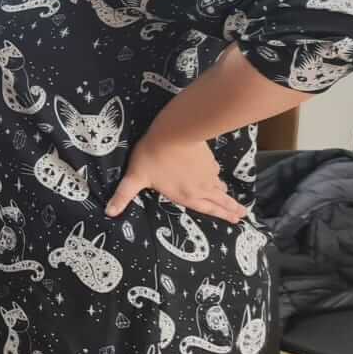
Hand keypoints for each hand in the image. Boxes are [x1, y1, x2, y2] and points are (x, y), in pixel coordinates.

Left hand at [106, 134, 246, 222]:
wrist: (174, 132)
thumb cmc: (152, 157)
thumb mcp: (135, 178)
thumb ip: (123, 196)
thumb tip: (109, 212)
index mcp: (187, 196)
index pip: (207, 209)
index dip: (221, 215)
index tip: (236, 221)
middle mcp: (201, 187)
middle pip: (220, 200)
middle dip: (232, 208)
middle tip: (244, 214)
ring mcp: (208, 172)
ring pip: (219, 186)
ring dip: (227, 194)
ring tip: (234, 200)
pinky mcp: (208, 158)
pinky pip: (215, 171)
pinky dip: (218, 176)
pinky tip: (219, 175)